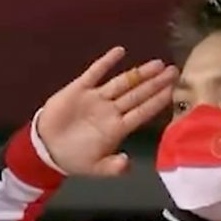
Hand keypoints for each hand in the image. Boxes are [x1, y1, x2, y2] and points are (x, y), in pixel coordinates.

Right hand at [36, 46, 176, 176]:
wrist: (47, 147)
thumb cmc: (74, 157)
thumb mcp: (95, 168)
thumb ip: (112, 168)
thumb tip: (127, 163)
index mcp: (117, 128)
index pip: (142, 112)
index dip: (157, 101)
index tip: (172, 91)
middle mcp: (111, 110)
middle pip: (137, 94)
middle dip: (155, 83)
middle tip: (173, 71)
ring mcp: (97, 98)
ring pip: (122, 82)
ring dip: (139, 73)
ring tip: (157, 63)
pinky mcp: (80, 89)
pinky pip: (95, 73)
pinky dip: (106, 62)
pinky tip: (120, 52)